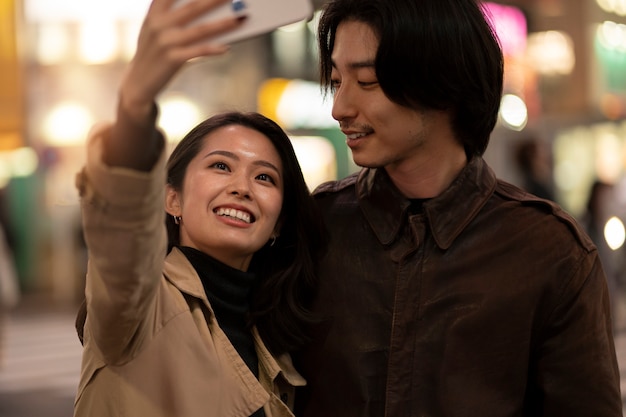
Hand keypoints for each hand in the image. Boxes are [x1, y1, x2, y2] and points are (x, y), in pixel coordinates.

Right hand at [119, 0, 244, 122]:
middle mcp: (159, 24)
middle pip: (194, 7)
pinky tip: (227, 47)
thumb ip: (171, 16)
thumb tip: (207, 10)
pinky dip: (214, 49)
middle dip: (215, 0)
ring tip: (241, 18)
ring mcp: (166, 42)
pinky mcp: (173, 59)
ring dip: (224, 24)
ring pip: (201, 29)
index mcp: (155, 14)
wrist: (137, 84)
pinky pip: (199, 51)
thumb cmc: (152, 54)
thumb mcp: (153, 30)